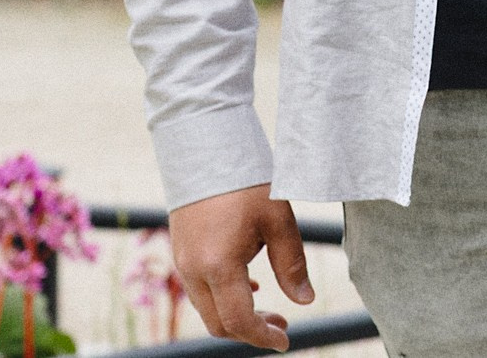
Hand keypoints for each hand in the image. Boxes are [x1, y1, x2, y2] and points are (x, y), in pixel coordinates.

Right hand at [170, 183, 313, 350]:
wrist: (206, 147)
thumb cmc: (246, 182)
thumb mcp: (278, 220)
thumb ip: (292, 264)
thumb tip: (305, 300)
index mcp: (218, 266)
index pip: (238, 320)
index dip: (262, 336)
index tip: (285, 341)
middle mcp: (193, 270)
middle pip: (219, 322)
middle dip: (250, 331)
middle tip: (282, 325)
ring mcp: (183, 262)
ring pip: (207, 308)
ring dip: (236, 316)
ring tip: (270, 309)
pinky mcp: (181, 251)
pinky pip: (199, 289)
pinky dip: (223, 298)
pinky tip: (249, 287)